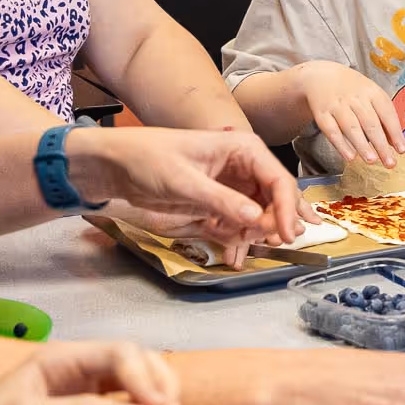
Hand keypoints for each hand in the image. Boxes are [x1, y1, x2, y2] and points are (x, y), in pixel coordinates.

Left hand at [74, 126, 297, 251]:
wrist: (117, 165)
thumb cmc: (147, 158)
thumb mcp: (184, 180)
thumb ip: (221, 200)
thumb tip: (257, 218)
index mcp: (242, 149)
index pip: (278, 179)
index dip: (287, 208)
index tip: (287, 233)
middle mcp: (243, 167)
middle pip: (276, 198)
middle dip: (278, 222)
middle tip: (276, 244)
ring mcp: (232, 186)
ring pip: (261, 213)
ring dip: (259, 234)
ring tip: (250, 249)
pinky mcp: (219, 203)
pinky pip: (240, 223)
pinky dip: (241, 240)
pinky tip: (235, 255)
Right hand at [293, 62, 404, 167]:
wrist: (322, 76)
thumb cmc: (353, 91)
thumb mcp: (371, 96)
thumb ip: (384, 118)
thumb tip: (396, 143)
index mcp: (372, 92)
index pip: (386, 113)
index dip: (395, 132)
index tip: (402, 150)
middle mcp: (355, 97)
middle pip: (370, 122)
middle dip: (381, 144)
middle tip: (390, 162)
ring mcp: (337, 105)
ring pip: (351, 127)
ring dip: (362, 145)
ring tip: (372, 161)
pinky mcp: (322, 114)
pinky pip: (332, 131)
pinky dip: (341, 145)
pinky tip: (350, 157)